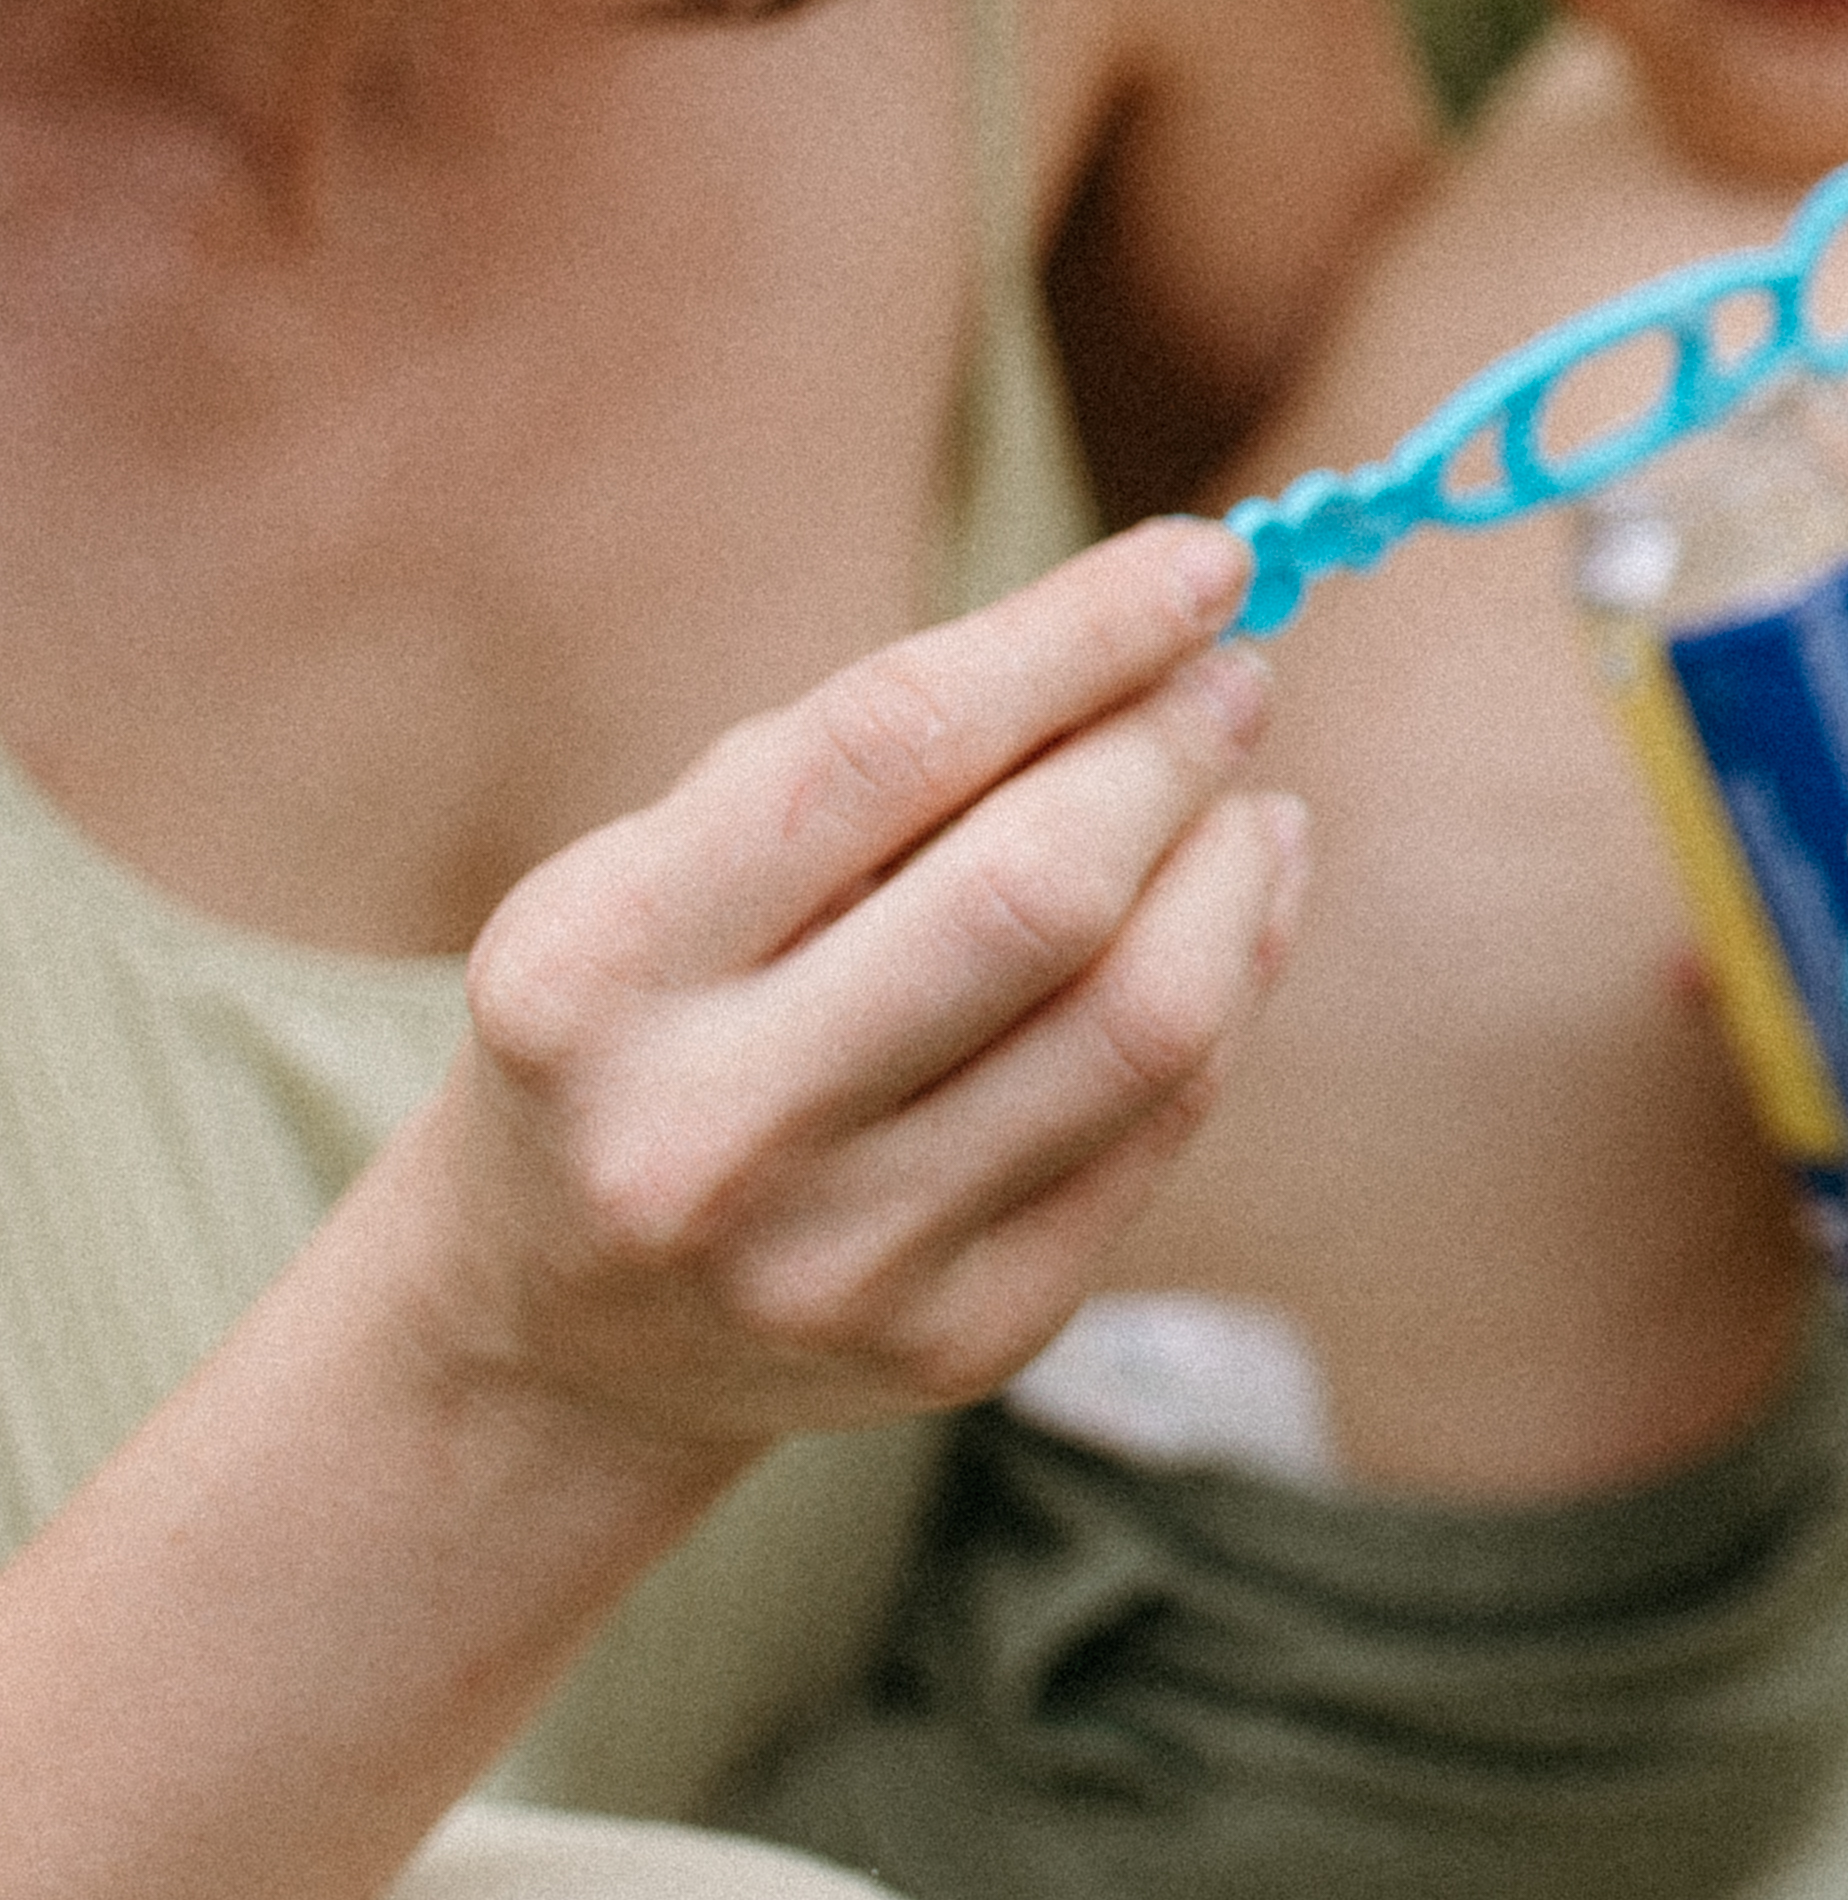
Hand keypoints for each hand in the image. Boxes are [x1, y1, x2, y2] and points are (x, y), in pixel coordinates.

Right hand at [396, 519, 1307, 1476]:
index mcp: (590, 972)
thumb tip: (1153, 642)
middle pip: (1040, 893)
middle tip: (1232, 676)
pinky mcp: (958, 1338)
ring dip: (1230, 869)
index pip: (886, 748)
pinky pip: (1160, 1125)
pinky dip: (1228, 984)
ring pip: (1140, 1021)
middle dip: (1170, 751)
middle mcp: (702, 1133)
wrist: (554, 1339)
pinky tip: (1232, 907)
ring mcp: (837, 1261)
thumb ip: (878, 758)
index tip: (1202, 560)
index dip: (1073, 635)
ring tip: (1240, 793)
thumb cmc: (642, 1027)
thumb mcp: (668, 873)